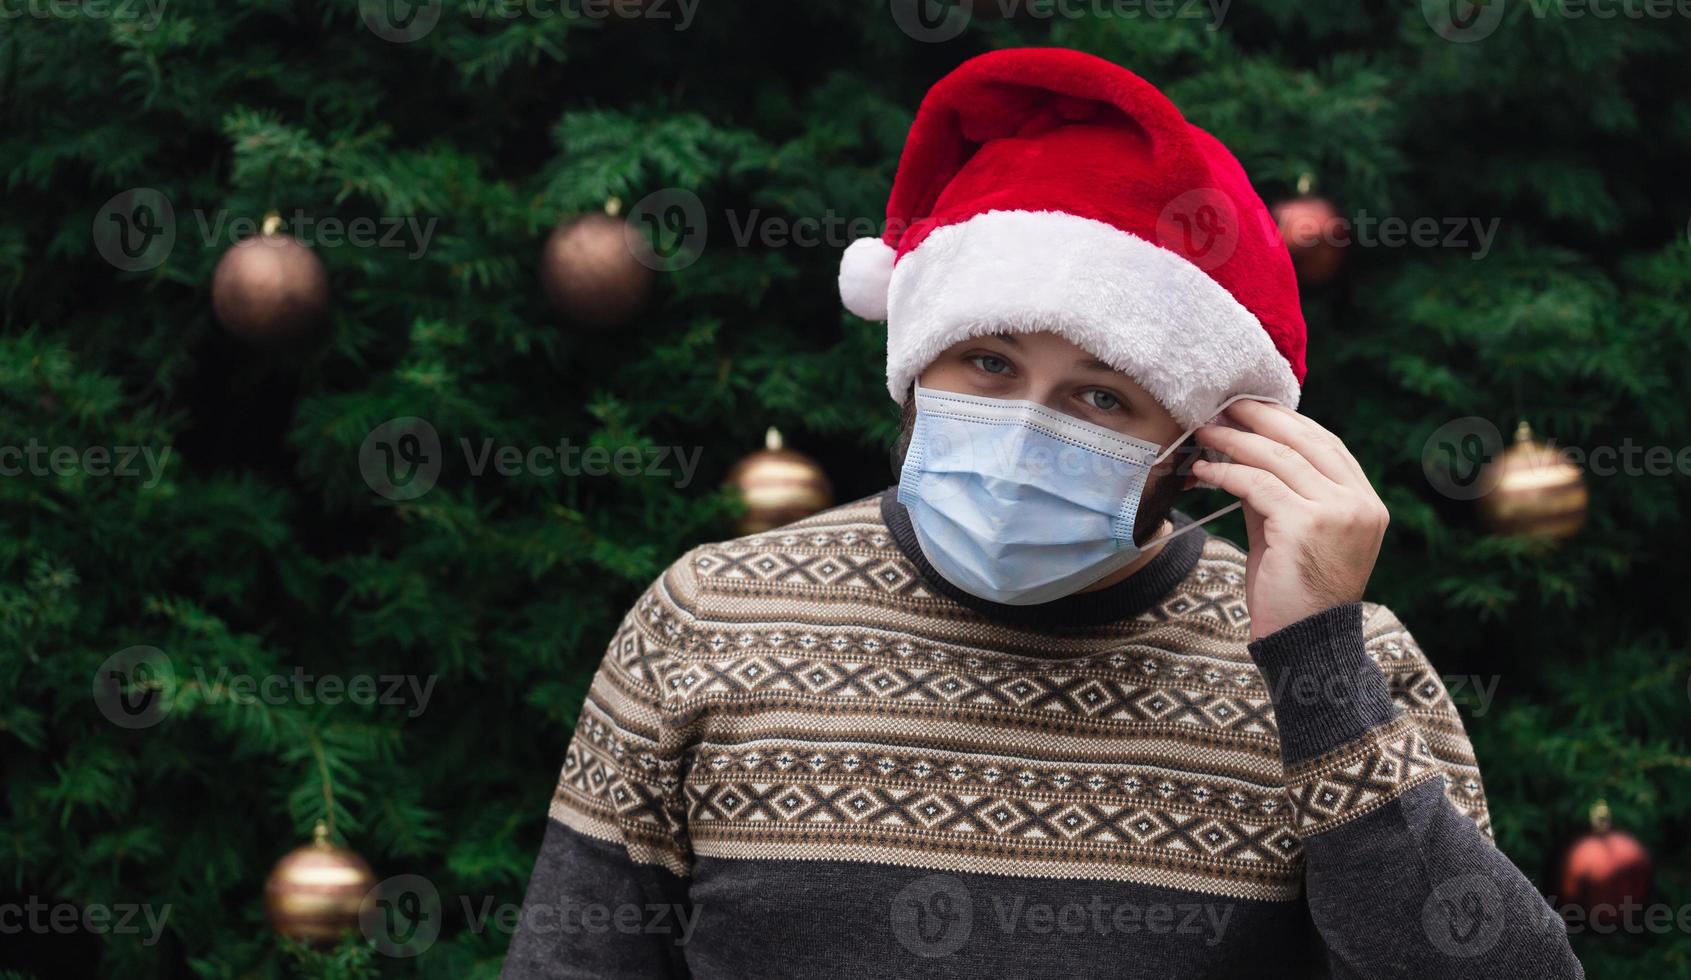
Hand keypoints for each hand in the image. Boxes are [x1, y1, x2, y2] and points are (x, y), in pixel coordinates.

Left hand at [1189, 400, 1388, 639]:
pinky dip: (1226, 472)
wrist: (1304, 644)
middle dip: (1259, 418)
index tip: (1250, 407)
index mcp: (1365, 502)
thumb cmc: (1294, 592)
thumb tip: (1243, 451)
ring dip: (1234, 441)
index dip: (1286, 421)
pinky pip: (1257, 485)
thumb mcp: (1292, 533)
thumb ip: (1279, 493)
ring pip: (1277, 458)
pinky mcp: (1305, 526)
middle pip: (1304, 440)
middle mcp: (1358, 503)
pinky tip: (1205, 470)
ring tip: (1204, 432)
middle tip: (1223, 405)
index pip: (1325, 444)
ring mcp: (1337, 513)